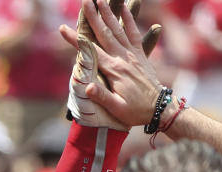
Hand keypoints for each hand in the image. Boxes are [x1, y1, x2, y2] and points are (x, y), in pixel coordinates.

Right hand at [60, 0, 162, 128]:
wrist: (159, 109)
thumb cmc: (135, 111)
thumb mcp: (117, 108)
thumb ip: (102, 96)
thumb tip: (88, 87)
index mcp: (114, 70)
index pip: (91, 51)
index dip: (75, 39)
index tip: (62, 28)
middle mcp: (123, 58)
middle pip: (105, 33)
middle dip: (94, 16)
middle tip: (86, 1)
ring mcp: (133, 54)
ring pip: (119, 29)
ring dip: (109, 13)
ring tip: (100, 0)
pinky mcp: (141, 54)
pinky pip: (134, 33)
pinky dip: (129, 19)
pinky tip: (124, 8)